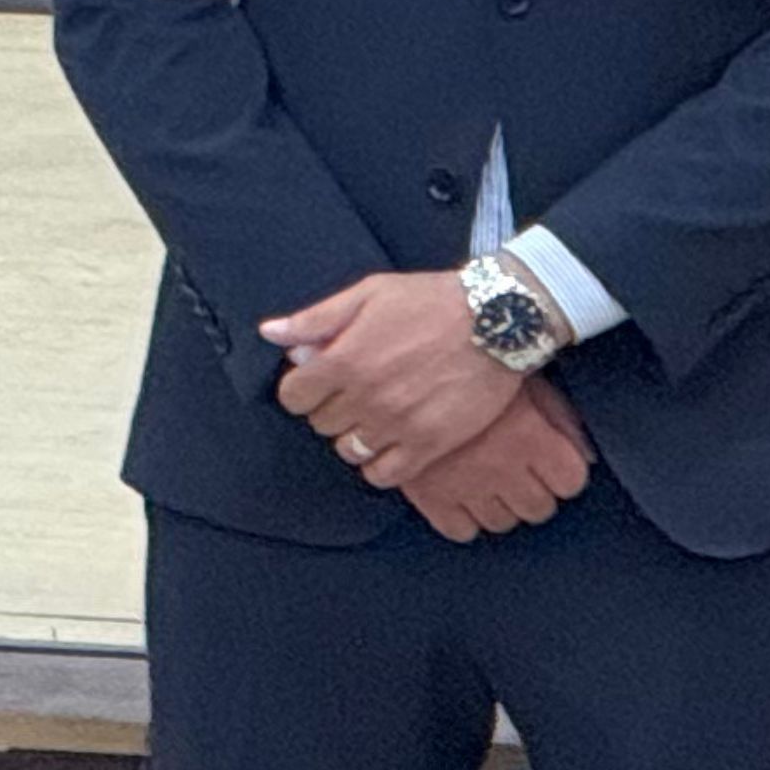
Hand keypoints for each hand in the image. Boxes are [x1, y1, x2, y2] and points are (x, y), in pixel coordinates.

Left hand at [266, 268, 529, 486]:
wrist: (498, 320)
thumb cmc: (430, 300)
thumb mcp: (369, 294)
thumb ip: (316, 318)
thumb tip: (271, 334)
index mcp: (344, 359)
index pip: (293, 397)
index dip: (302, 389)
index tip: (319, 381)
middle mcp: (365, 397)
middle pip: (321, 424)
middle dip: (330, 408)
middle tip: (353, 392)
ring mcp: (396, 425)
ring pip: (349, 451)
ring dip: (354, 436)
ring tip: (373, 416)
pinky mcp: (428, 445)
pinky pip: (383, 475)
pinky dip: (378, 464)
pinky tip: (389, 443)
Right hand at [384, 373, 590, 542]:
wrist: (409, 361)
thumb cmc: (473, 363)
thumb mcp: (524, 379)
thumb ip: (561, 418)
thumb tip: (586, 457)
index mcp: (530, 436)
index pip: (570, 481)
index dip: (563, 471)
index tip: (552, 462)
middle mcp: (502, 467)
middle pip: (539, 508)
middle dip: (534, 491)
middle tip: (518, 470)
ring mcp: (465, 486)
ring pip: (502, 523)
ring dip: (501, 505)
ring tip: (488, 477)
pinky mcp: (430, 496)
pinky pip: (460, 530)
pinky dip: (464, 517)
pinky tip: (463, 492)